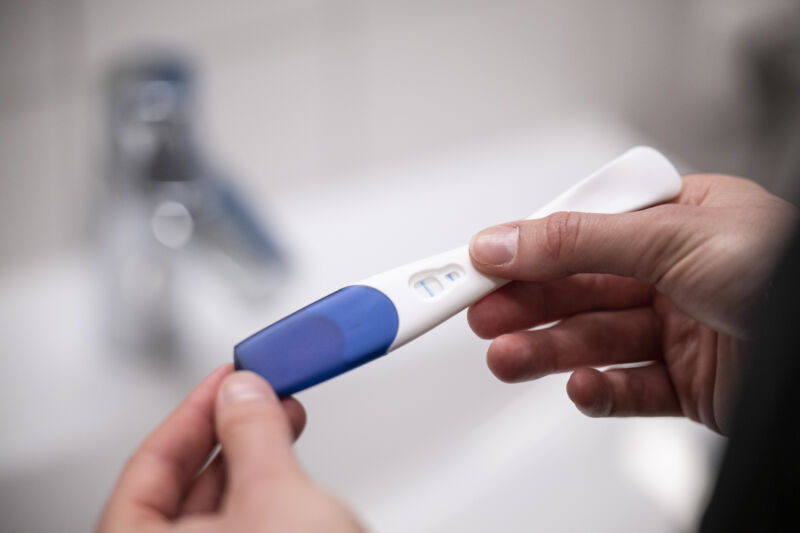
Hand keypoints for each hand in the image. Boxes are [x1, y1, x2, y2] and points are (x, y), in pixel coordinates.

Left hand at [97, 365, 362, 532]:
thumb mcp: (276, 498)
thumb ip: (253, 434)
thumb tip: (242, 393)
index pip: (146, 472)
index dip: (190, 414)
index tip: (227, 376)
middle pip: (182, 490)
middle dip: (228, 432)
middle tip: (259, 392)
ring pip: (219, 510)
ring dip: (253, 456)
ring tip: (285, 416)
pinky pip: (248, 526)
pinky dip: (269, 488)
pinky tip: (292, 462)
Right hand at [468, 174, 797, 432]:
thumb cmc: (788, 276)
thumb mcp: (674, 239)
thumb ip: (581, 241)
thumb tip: (506, 239)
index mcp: (678, 220)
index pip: (584, 231)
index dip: (528, 248)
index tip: (477, 263)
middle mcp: (677, 272)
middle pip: (581, 288)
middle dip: (528, 303)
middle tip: (479, 314)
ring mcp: (682, 330)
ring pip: (596, 340)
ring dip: (548, 351)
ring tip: (506, 358)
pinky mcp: (690, 385)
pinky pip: (630, 388)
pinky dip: (600, 391)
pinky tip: (580, 386)